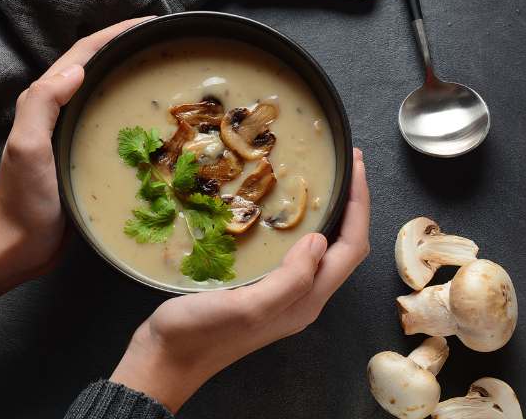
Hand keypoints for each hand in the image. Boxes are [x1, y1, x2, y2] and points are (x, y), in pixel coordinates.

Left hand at [0, 17, 153, 295]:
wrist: (16, 248)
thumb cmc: (21, 201)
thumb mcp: (26, 149)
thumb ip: (42, 106)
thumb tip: (77, 71)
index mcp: (44, 103)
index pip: (82, 55)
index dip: (114, 34)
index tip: (150, 24)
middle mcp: (59, 113)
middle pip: (97, 70)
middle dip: (128, 51)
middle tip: (166, 46)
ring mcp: (73, 136)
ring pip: (107, 98)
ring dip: (132, 81)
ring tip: (168, 77)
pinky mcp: (85, 159)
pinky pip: (113, 129)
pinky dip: (134, 119)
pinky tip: (158, 126)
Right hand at [110, 148, 369, 412]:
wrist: (166, 359)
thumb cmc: (201, 333)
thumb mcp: (248, 306)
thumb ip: (290, 279)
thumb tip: (320, 239)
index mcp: (305, 302)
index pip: (350, 249)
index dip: (359, 207)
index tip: (356, 167)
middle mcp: (301, 299)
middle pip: (343, 250)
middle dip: (352, 208)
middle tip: (346, 168)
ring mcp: (281, 296)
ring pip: (322, 253)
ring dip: (331, 217)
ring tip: (323, 185)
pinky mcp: (260, 291)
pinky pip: (295, 256)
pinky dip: (301, 228)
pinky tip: (283, 214)